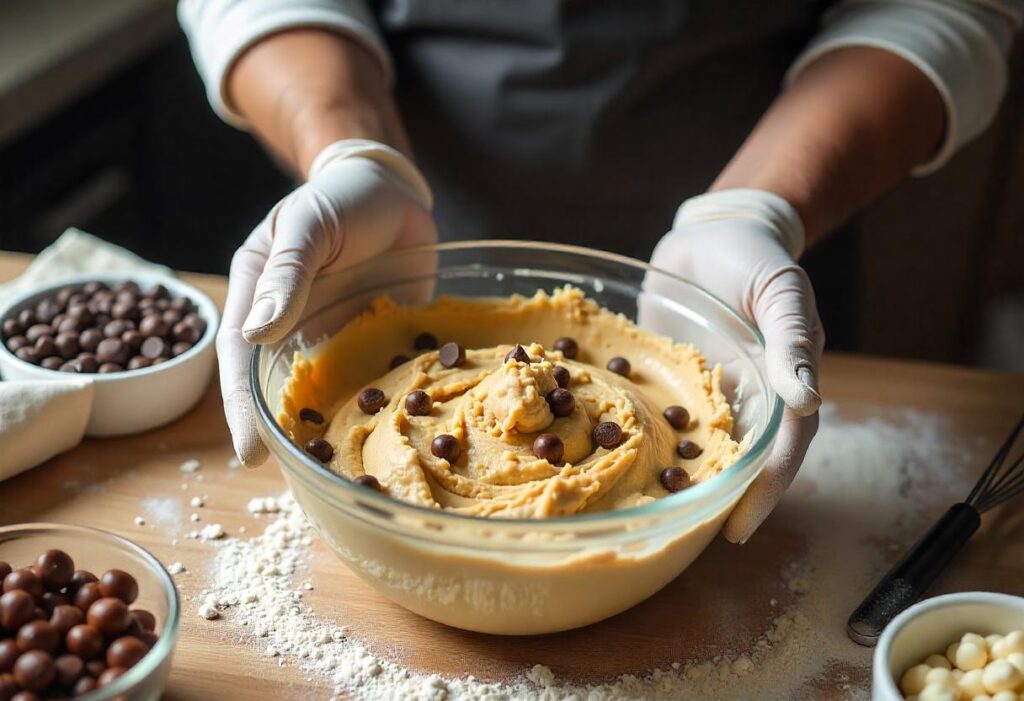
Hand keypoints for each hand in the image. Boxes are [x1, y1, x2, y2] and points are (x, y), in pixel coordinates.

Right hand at [218, 139, 436, 465]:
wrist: (394, 192)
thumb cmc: (338, 200)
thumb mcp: (307, 229)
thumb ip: (286, 275)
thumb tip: (256, 332)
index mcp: (260, 300)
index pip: (241, 362)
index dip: (243, 409)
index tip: (250, 454)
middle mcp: (296, 329)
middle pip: (284, 389)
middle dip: (291, 433)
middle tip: (303, 479)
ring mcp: (339, 339)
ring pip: (332, 394)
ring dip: (340, 430)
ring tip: (352, 473)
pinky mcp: (381, 342)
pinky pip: (381, 379)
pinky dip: (390, 405)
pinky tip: (405, 436)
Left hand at [649, 189, 824, 542]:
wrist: (712, 233)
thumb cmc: (755, 258)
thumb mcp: (782, 292)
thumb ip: (791, 342)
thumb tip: (809, 401)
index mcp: (780, 386)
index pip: (778, 451)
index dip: (762, 492)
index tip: (739, 529)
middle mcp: (744, 399)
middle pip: (736, 460)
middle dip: (716, 499)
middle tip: (685, 537)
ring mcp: (704, 392)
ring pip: (694, 446)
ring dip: (677, 478)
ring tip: (646, 515)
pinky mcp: (668, 379)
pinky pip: (656, 417)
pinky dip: (639, 440)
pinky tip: (610, 461)